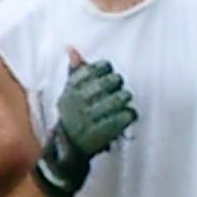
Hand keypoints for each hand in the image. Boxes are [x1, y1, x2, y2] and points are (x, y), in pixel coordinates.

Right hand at [32, 54, 135, 196]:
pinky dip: (129, 115)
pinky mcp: (103, 132)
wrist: (67, 148)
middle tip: (118, 89)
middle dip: (118, 84)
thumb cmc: (71, 115)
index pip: (94, 70)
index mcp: (71, 90)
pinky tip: (127, 115)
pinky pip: (124, 117)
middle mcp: (79, 102)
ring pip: (120, 99)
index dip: (105, 70)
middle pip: (110, 83)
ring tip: (123, 103)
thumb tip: (71, 48)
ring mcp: (91, 118)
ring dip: (125, 100)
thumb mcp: (68, 92)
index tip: (107, 74)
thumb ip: (74, 70)